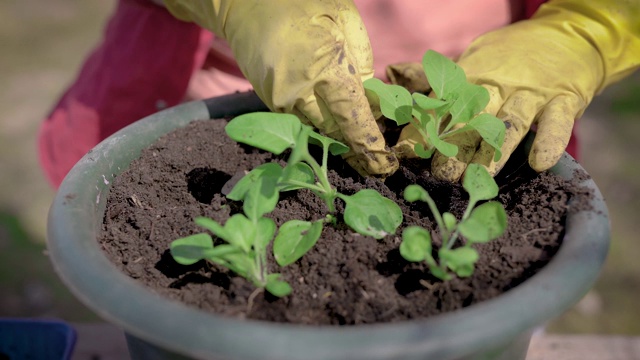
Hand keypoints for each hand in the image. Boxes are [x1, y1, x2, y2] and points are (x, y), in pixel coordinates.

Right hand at [162, 0, 397, 176]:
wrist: (246, 3)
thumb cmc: (304, 4)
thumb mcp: (345, 21)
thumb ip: (362, 62)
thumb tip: (372, 99)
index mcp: (323, 65)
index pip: (351, 115)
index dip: (367, 142)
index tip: (382, 165)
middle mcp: (297, 88)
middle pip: (334, 131)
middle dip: (355, 146)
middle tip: (376, 162)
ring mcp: (279, 98)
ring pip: (316, 130)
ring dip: (337, 137)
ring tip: (357, 146)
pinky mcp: (269, 102)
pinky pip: (300, 121)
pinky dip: (318, 124)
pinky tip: (331, 123)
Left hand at [393, 0, 639, 181]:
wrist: (565, 35)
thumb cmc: (509, 56)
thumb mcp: (471, 60)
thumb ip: (436, 76)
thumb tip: (394, 73)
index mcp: (470, 76)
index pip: (441, 105)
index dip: (424, 129)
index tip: (407, 154)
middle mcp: (499, 84)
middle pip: (473, 118)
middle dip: (455, 147)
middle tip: (441, 174)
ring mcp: (532, 92)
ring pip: (510, 123)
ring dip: (494, 152)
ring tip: (481, 177)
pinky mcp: (564, 99)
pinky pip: (557, 121)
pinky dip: (549, 141)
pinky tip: (538, 163)